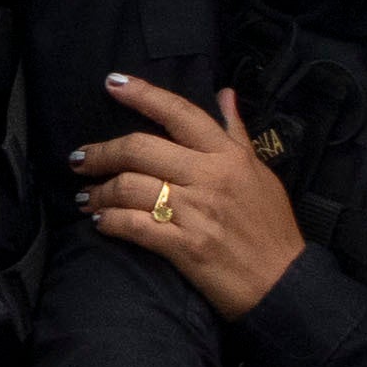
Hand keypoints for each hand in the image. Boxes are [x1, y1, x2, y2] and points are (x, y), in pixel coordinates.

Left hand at [71, 70, 301, 325]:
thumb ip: (236, 134)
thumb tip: (225, 94)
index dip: (143, 94)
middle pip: (139, 148)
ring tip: (87, 197)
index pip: (180, 113)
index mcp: (229, 157)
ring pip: (128, 186)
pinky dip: (109, 221)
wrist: (287, 284)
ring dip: (98, 192)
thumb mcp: (261, 174)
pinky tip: (101, 222)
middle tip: (79, 159)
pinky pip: (132, 225)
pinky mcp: (185, 246)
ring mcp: (197, 212)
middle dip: (100, 152)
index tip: (111, 83)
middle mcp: (211, 177)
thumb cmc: (272, 227)